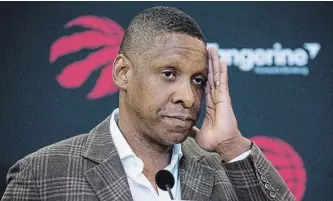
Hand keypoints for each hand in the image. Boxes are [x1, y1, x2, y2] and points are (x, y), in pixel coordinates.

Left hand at [192, 47, 250, 161]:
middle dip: (208, 63)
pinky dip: (222, 71)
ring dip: (214, 62)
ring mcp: (221, 97)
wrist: (223, 145)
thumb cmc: (214, 141)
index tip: (198, 64)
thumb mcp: (198, 133)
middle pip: (211, 76)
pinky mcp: (224, 99)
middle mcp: (216, 98)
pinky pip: (223, 82)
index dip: (202, 74)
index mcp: (210, 105)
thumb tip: (186, 129)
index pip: (205, 85)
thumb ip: (192, 129)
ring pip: (217, 76)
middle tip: (205, 49)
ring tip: (212, 49)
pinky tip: (222, 60)